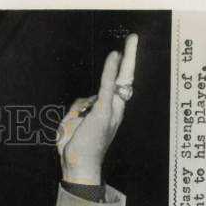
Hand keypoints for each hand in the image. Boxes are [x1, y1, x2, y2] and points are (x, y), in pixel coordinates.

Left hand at [58, 33, 138, 184]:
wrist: (78, 167)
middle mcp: (114, 111)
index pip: (117, 87)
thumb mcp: (72, 123)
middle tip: (134, 38)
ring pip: (118, 82)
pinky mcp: (104, 112)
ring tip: (125, 51)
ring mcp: (110, 111)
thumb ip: (80, 107)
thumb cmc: (75, 148)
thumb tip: (87, 98)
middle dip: (130, 57)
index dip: (120, 68)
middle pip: (125, 79)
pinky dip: (111, 70)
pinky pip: (108, 87)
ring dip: (122, 64)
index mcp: (108, 114)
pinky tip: (115, 55)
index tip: (121, 52)